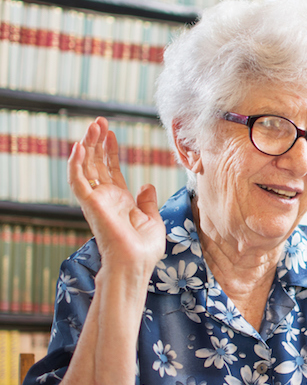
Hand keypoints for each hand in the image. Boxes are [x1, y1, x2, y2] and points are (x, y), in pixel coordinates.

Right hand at [68, 117, 165, 273]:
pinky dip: (76, 163)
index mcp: (120, 200)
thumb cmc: (144, 249)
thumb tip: (146, 184)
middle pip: (96, 163)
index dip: (110, 151)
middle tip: (100, 121)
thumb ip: (147, 201)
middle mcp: (105, 198)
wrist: (136, 263)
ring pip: (86, 167)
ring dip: (88, 145)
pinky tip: (79, 145)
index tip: (111, 132)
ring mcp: (96, 200)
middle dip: (97, 142)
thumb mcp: (152, 220)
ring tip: (93, 125)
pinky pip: (78, 180)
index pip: (110, 169)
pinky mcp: (90, 204)